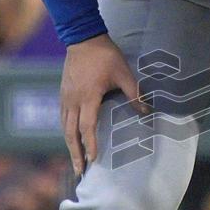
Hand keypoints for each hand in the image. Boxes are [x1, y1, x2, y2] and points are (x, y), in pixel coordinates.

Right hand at [61, 34, 149, 176]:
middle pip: (71, 133)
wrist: (83, 38)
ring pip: (64, 127)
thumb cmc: (105, 56)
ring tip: (75, 161)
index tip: (93, 160)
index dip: (90, 145)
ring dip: (69, 145)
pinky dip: (66, 132)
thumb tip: (146, 112)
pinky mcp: (63, 93)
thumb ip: (134, 93)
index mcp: (88, 97)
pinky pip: (63, 118)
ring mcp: (65, 97)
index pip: (87, 127)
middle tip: (79, 172)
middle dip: (75, 154)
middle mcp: (73, 100)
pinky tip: (71, 139)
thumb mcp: (124, 73)